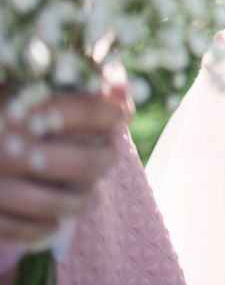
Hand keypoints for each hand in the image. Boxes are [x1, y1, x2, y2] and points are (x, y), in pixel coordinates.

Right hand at [0, 90, 125, 245]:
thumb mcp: (11, 89)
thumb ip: (59, 86)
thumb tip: (121, 89)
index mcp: (14, 111)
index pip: (87, 111)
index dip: (112, 113)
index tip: (118, 115)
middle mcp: (7, 152)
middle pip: (85, 162)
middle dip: (105, 158)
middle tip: (108, 155)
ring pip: (64, 202)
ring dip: (85, 198)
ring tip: (89, 193)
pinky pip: (30, 230)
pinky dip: (50, 226)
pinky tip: (56, 218)